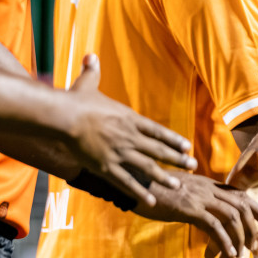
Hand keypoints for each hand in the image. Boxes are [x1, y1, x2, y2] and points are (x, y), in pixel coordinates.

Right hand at [65, 55, 199, 201]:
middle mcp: (130, 137)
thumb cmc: (75, 100)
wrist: (64, 117)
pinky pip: (126, 183)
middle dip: (178, 159)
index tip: (187, 145)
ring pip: (148, 168)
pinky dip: (139, 192)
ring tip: (178, 185)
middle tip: (193, 166)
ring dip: (164, 177)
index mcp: (129, 119)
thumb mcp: (88, 84)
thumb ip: (92, 71)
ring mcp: (120, 153)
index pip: (158, 131)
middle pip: (159, 150)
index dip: (174, 139)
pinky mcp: (106, 167)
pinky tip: (150, 201)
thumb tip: (91, 56)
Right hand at [142, 172, 257, 257]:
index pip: (239, 194)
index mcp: (206, 183)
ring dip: (240, 237)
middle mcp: (207, 188)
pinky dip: (223, 240)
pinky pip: (213, 225)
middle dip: (252, 225)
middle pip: (240, 205)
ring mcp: (199, 197)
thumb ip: (194, 199)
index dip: (255, 207)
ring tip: (242, 253)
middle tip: (256, 243)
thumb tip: (201, 211)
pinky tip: (228, 253)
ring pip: (231, 216)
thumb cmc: (154, 190)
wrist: (134, 183)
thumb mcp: (180, 192)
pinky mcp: (188, 208)